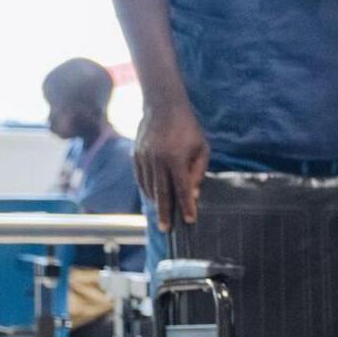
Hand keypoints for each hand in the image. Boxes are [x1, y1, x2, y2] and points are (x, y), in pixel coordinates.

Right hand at [135, 103, 209, 231]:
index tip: (189, 220)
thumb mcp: (201, 148)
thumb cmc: (188, 129)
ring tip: (162, 215)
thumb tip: (193, 194)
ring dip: (156, 202)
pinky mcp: (135, 155)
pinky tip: (153, 197)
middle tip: (166, 229)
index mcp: (176, 159)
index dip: (187, 205)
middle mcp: (157, 160)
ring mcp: (144, 158)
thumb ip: (198, 171)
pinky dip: (146, 190)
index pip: (183, 188)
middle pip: (161, 193)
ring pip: (149, 187)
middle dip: (165, 213)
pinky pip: (140, 179)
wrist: (162, 107)